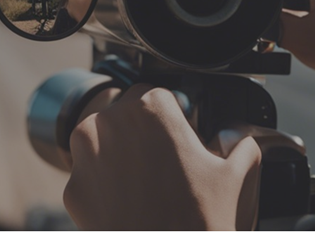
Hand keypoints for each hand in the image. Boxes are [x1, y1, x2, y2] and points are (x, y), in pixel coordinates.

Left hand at [64, 84, 261, 229]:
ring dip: (119, 153)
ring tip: (148, 186)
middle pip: (126, 114)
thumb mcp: (237, 175)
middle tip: (167, 165)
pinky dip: (105, 187)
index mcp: (150, 108)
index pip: (158, 94)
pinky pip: (89, 177)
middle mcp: (109, 123)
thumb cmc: (199, 223)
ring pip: (102, 141)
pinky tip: (130, 205)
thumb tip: (238, 138)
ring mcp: (84, 157)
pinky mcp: (72, 188)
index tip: (180, 137)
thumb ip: (241, 142)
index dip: (172, 116)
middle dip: (143, 133)